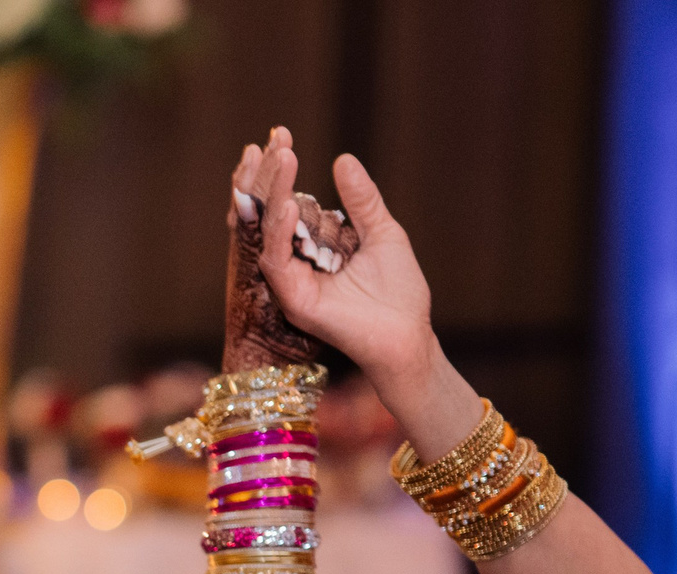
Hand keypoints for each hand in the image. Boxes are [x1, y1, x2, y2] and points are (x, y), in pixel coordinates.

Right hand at [242, 140, 433, 388]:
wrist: (408, 334)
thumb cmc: (399, 292)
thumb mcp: (382, 232)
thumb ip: (361, 201)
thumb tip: (342, 158)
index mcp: (311, 249)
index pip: (287, 205)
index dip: (280, 174)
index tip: (280, 137)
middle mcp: (295, 266)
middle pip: (270, 215)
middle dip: (268, 177)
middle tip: (275, 141)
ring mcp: (291, 284)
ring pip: (270, 233)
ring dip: (275, 195)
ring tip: (285, 159)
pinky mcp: (294, 301)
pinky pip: (278, 263)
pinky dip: (282, 233)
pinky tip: (290, 206)